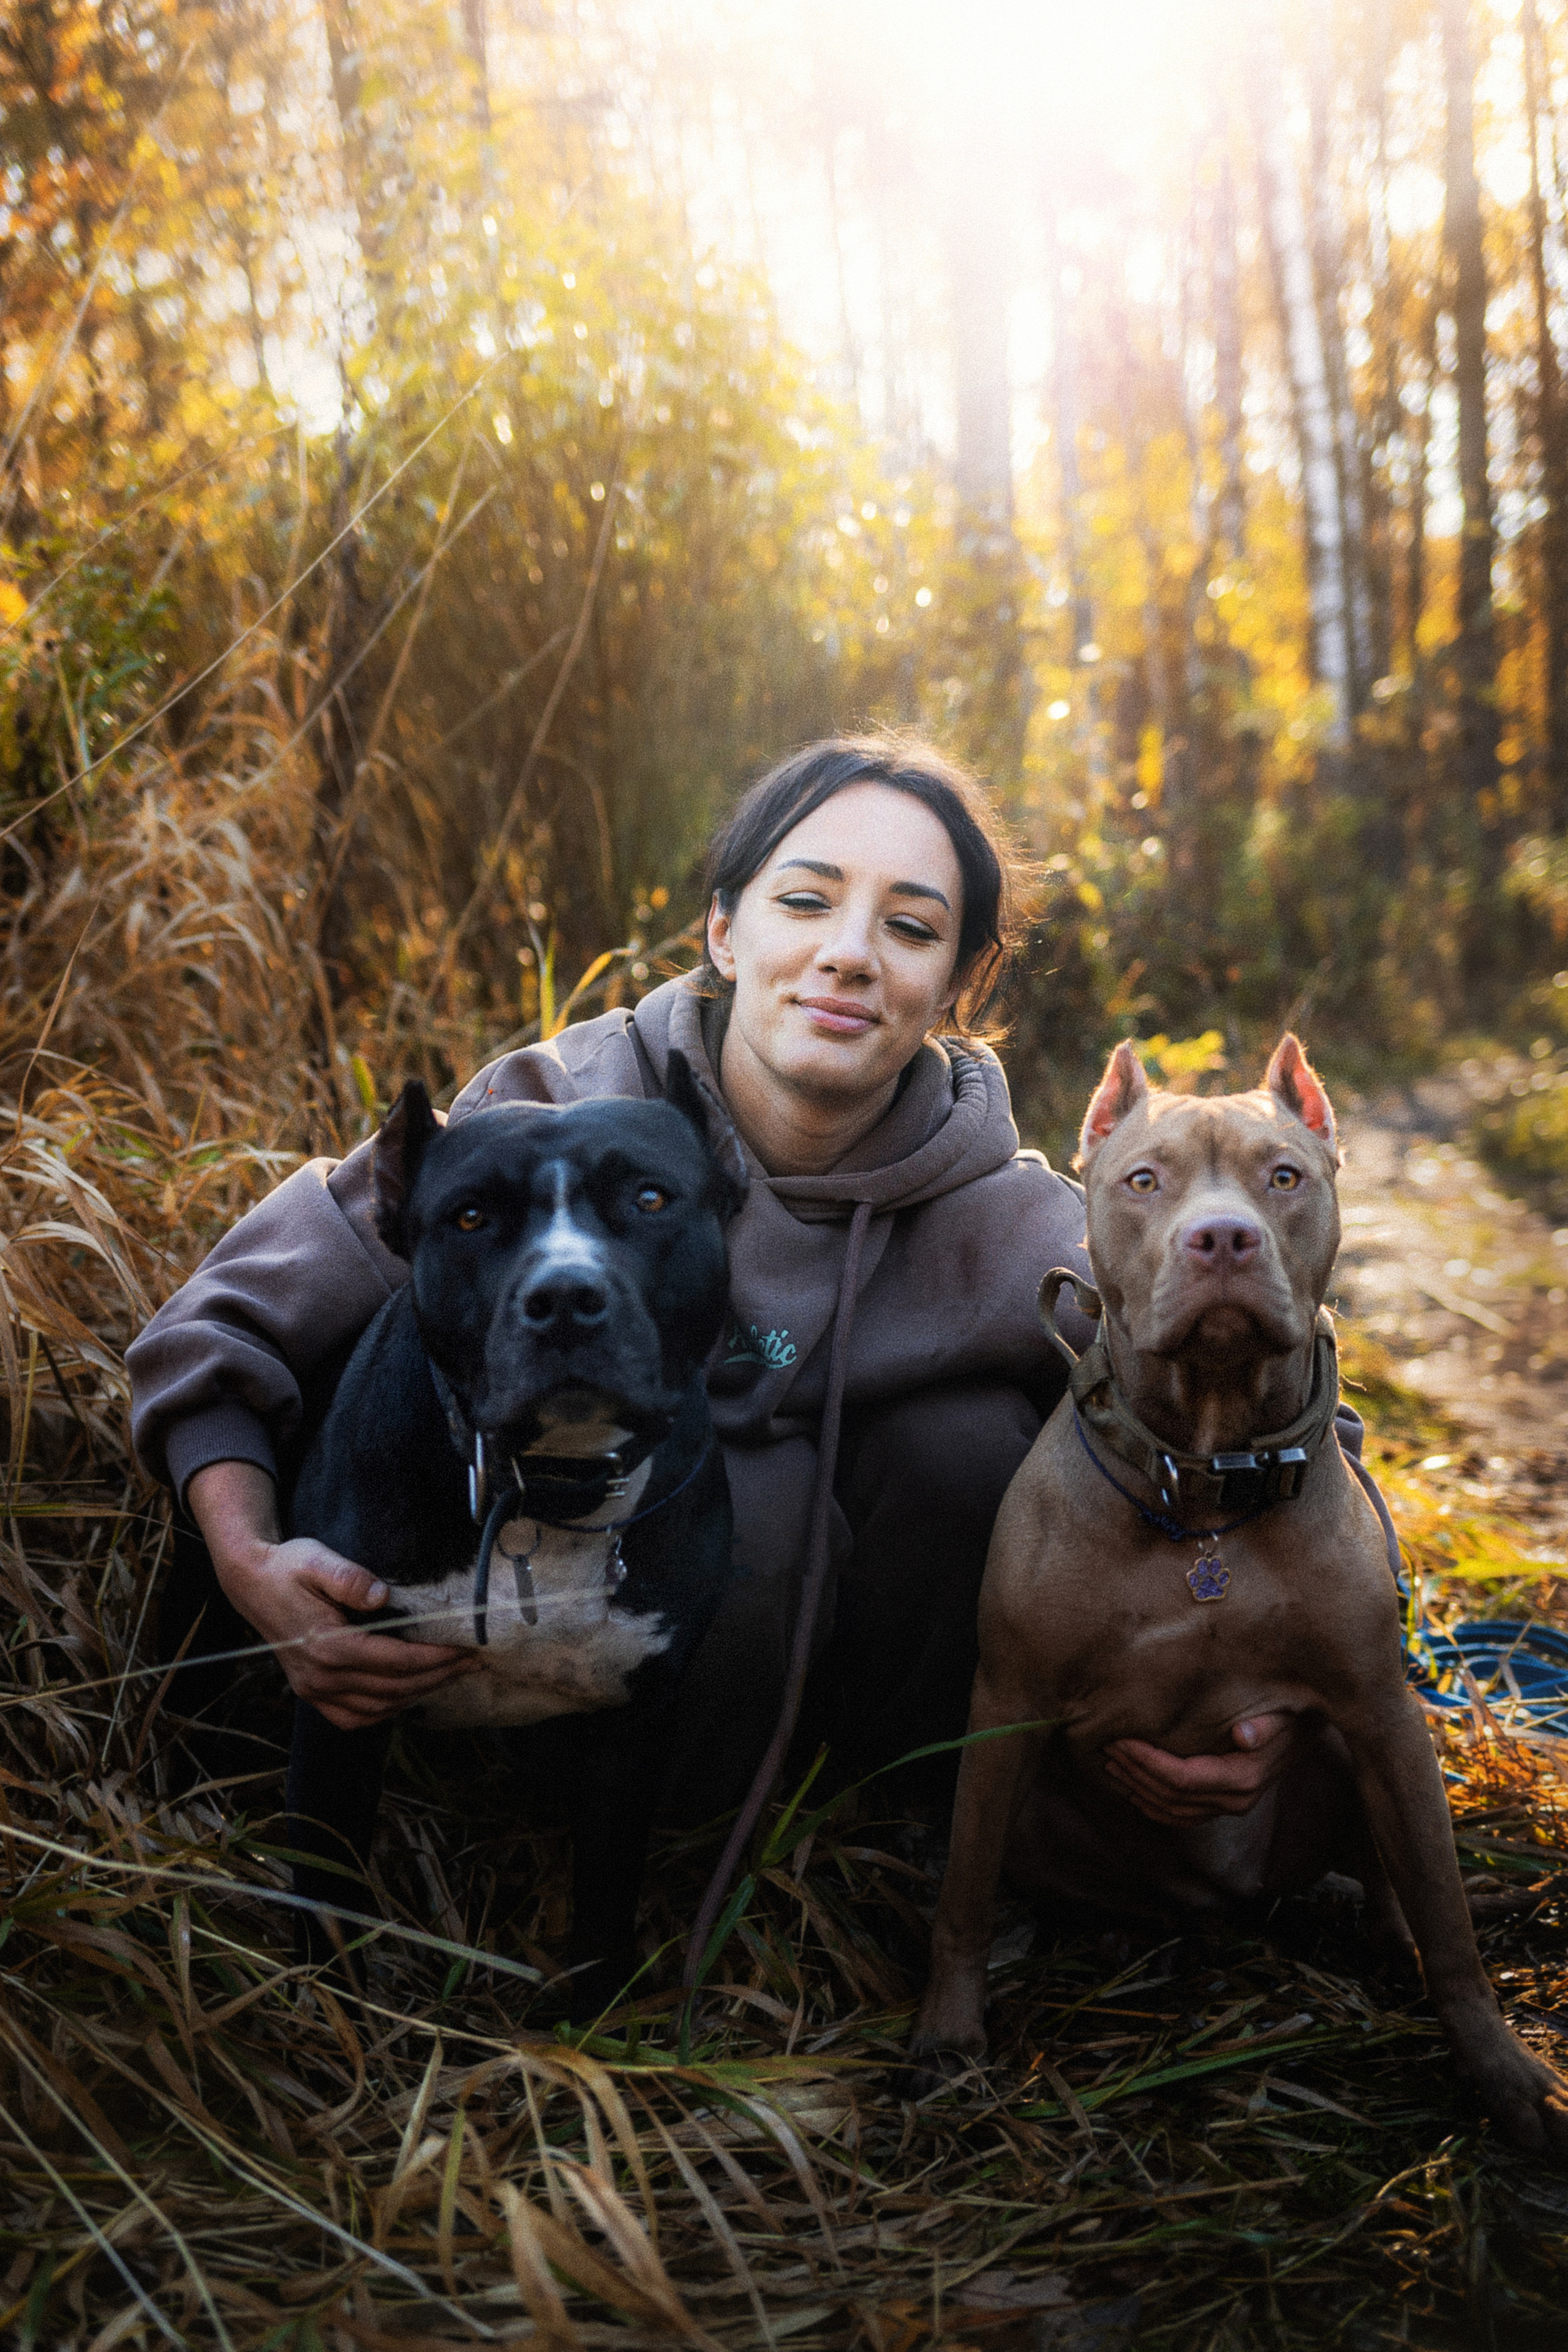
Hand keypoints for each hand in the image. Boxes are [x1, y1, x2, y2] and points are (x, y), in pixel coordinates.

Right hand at [187, 1460, 477, 1730]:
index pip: (396, 1661)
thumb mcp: (316, 1559)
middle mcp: (321, 1676)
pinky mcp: (310, 1693)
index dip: (436, 1659)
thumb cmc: (289, 1567)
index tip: (467, 1650)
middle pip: (393, 1688)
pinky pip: (353, 1717)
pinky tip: (408, 1694)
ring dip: (418, 1695)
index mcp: (327, 1645)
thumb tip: (380, 1595)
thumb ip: (348, 1577)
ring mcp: (313, 1689)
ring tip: (449, 1676)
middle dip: (438, 1677)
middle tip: (471, 1663)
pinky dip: (386, 1711)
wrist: (251, 1583)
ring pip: (377, 1708)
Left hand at [1102, 1713, 1293, 1827]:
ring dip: (1140, 1789)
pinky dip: (1157, 1808)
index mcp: (1244, 1777)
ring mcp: (1232, 1806)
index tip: (1121, 1739)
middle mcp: (1236, 1799)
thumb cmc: (1291, 1711)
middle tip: (1107, 1747)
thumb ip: (1263, 1725)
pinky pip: (1185, 1816)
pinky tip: (1135, 1793)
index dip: (1147, 1761)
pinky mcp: (1227, 1804)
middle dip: (1135, 1772)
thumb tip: (1244, 1736)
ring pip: (1174, 1810)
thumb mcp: (1281, 1712)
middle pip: (1172, 1796)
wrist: (1310, 1727)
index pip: (1182, 1778)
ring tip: (1112, 1764)